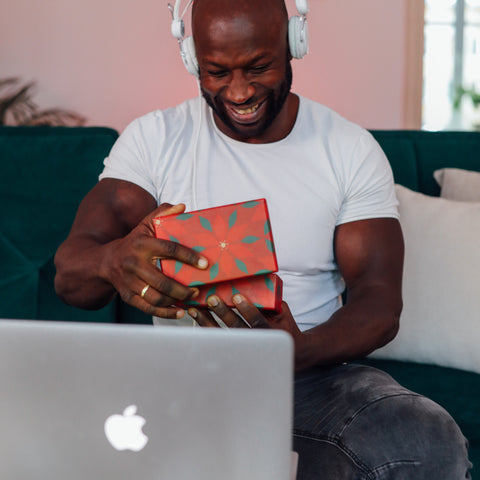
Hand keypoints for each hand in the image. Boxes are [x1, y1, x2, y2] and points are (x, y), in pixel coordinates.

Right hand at [101, 203, 208, 317]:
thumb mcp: (144, 225)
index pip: (169, 250)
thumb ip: (162, 214)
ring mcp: (130, 282)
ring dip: (177, 300)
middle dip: (184, 287)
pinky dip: (166, 313)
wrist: (103, 261)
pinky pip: (149, 308)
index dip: (189, 257)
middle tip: (199, 288)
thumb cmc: (133, 242)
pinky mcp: (128, 296)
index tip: (206, 264)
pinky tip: (180, 312)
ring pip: (157, 296)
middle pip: (163, 280)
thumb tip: (182, 207)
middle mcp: (134, 264)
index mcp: (142, 245)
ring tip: (191, 297)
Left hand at [188, 294, 302, 348]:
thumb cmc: (285, 325)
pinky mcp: (232, 350)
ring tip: (195, 309)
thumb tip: (255, 281)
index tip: (236, 296)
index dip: (247, 309)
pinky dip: (204, 327)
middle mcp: (255, 342)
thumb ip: (269, 300)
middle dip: (223, 313)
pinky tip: (195, 317)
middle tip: (211, 299)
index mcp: (270, 332)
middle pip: (236, 329)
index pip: (257, 321)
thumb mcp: (282, 312)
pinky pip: (215, 339)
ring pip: (222, 336)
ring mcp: (243, 349)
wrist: (289, 351)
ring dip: (207, 321)